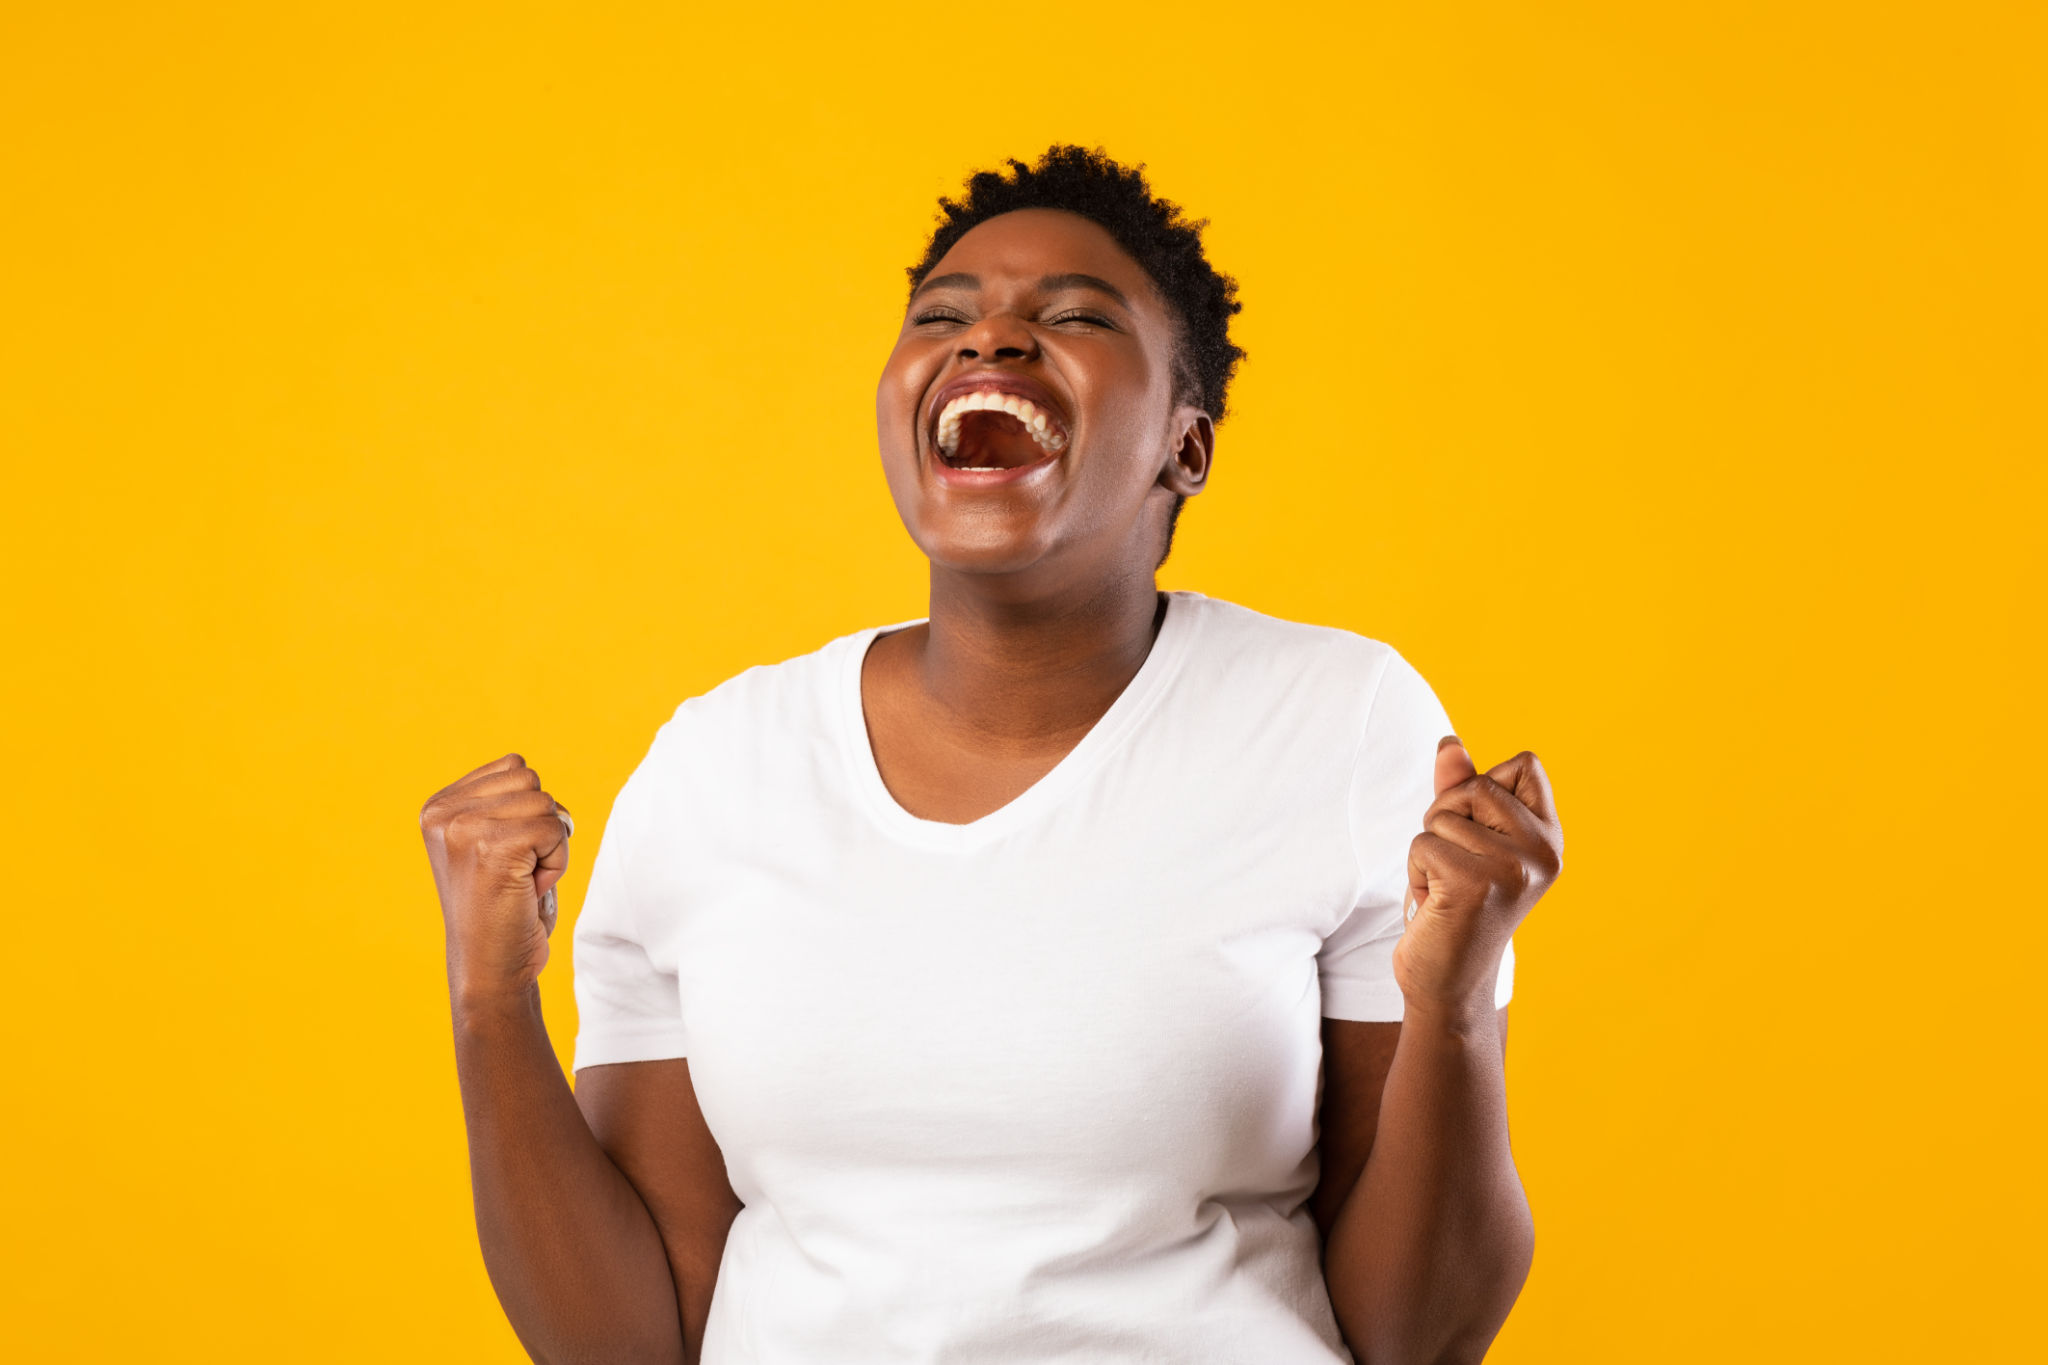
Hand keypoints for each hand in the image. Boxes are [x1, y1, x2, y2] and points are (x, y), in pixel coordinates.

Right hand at [419, 753, 574, 1002]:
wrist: (491, 967)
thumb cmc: (504, 907)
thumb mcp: (491, 841)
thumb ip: (499, 801)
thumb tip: (521, 766)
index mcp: (438, 805)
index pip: (514, 767)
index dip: (528, 812)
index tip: (505, 856)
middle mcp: (443, 812)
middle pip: (532, 781)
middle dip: (541, 827)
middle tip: (516, 872)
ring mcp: (463, 828)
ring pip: (546, 804)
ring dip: (550, 845)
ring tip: (520, 880)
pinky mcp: (492, 847)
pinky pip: (556, 829)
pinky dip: (557, 862)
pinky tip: (528, 890)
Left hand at [1393, 735, 1563, 1012]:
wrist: (1448, 981)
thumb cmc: (1455, 904)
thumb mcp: (1463, 840)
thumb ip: (1460, 791)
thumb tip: (1449, 742)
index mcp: (1550, 837)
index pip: (1526, 763)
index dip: (1485, 786)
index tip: (1480, 833)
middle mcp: (1543, 851)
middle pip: (1475, 783)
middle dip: (1445, 818)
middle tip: (1454, 866)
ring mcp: (1513, 868)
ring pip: (1441, 817)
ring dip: (1427, 851)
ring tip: (1446, 889)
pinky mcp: (1476, 883)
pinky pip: (1422, 844)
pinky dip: (1416, 873)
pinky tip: (1436, 904)